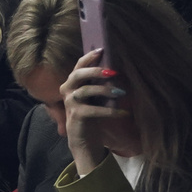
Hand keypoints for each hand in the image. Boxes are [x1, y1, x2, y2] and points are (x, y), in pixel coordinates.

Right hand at [59, 47, 127, 174]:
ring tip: (122, 92)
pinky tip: (123, 112)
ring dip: (105, 90)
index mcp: (72, 84)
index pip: (78, 66)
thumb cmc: (92, 116)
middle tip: (113, 72)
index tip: (102, 50)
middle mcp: (67, 92)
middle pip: (77, 75)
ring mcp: (70, 104)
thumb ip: (98, 84)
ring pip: (86, 91)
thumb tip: (115, 69)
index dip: (88, 57)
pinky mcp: (76, 117)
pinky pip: (94, 110)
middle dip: (95, 71)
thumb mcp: (95, 97)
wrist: (84, 141)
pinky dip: (110, 110)